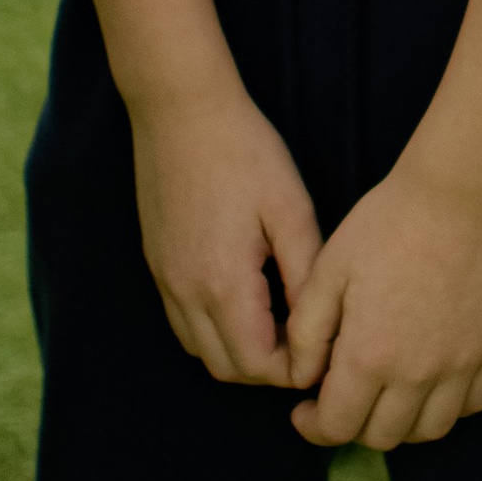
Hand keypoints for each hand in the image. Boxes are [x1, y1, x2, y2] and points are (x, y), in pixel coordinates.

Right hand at [129, 83, 322, 387]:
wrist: (181, 111)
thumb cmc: (246, 152)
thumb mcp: (291, 210)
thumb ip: (305, 275)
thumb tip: (319, 329)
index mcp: (223, 282)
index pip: (256, 365)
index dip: (294, 369)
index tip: (324, 347)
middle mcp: (185, 292)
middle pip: (227, 368)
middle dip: (269, 368)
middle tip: (307, 339)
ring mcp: (165, 281)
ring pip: (201, 350)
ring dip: (240, 352)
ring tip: (281, 321)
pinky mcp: (157, 266)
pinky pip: (183, 323)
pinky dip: (215, 330)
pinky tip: (247, 300)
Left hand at [284, 159, 481, 451]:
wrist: (464, 193)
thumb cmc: (389, 222)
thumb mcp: (329, 270)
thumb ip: (307, 334)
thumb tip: (302, 380)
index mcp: (369, 356)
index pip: (337, 426)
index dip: (313, 427)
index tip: (305, 409)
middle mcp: (418, 375)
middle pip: (383, 436)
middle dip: (353, 425)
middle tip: (343, 396)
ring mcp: (464, 366)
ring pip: (430, 430)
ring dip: (401, 424)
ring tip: (387, 395)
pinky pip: (474, 404)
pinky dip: (449, 405)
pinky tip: (432, 382)